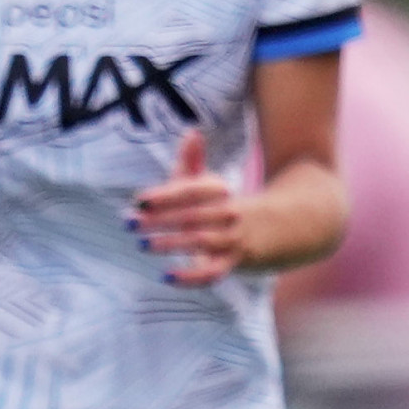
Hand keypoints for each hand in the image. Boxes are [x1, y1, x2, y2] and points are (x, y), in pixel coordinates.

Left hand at [130, 132, 256, 284]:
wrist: (278, 228)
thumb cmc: (227, 206)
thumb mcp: (210, 184)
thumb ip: (193, 161)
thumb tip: (191, 132)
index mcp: (219, 192)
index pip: (192, 192)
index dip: (166, 195)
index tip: (140, 200)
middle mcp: (228, 213)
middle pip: (193, 215)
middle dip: (160, 219)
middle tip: (130, 222)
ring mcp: (232, 239)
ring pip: (201, 241)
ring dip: (171, 243)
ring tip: (143, 244)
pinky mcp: (234, 263)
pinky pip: (213, 272)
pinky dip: (191, 277)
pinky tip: (167, 276)